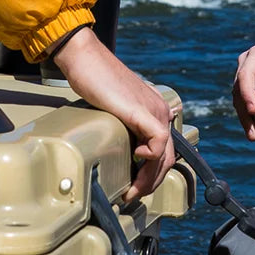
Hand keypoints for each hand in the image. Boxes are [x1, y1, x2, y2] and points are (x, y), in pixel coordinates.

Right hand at [53, 27, 174, 201]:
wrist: (86, 59)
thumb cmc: (94, 81)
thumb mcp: (115, 107)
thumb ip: (124, 122)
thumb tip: (123, 146)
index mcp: (156, 110)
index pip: (165, 150)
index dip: (153, 174)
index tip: (133, 187)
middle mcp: (160, 110)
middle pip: (168, 157)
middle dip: (151, 182)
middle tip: (132, 195)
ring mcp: (153, 110)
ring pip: (165, 154)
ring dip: (150, 178)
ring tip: (132, 189)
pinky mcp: (141, 110)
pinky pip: (158, 141)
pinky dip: (151, 156)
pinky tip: (136, 158)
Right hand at [232, 31, 254, 139]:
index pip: (246, 74)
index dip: (246, 92)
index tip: (253, 110)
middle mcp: (246, 63)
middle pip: (238, 89)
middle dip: (244, 113)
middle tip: (254, 134)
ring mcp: (244, 73)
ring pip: (238, 96)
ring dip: (244, 117)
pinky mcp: (248, 83)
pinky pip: (243, 99)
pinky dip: (248, 115)